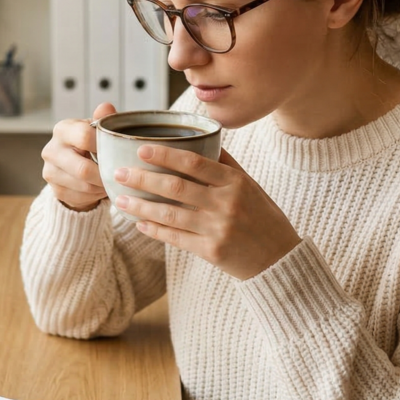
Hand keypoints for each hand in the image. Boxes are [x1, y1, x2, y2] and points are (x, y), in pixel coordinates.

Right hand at [42, 103, 115, 211]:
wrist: (74, 164)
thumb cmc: (89, 143)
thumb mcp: (96, 129)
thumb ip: (102, 119)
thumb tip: (106, 107)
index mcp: (62, 130)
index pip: (83, 137)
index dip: (104, 146)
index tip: (117, 151)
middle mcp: (51, 150)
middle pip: (83, 169)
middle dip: (105, 174)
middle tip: (120, 174)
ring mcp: (50, 172)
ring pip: (84, 186)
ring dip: (103, 186)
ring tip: (112, 180)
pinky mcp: (55, 190)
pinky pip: (81, 198)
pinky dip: (96, 195)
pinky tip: (101, 188)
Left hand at [112, 145, 301, 279]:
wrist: (281, 259)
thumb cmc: (263, 217)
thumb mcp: (250, 186)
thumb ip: (225, 164)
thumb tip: (200, 140)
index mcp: (235, 182)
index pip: (194, 163)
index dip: (165, 155)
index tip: (140, 149)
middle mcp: (226, 204)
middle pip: (176, 187)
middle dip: (143, 179)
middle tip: (118, 173)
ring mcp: (218, 229)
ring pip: (170, 215)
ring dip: (141, 206)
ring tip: (119, 200)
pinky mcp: (211, 252)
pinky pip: (176, 238)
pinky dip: (155, 230)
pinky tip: (139, 222)